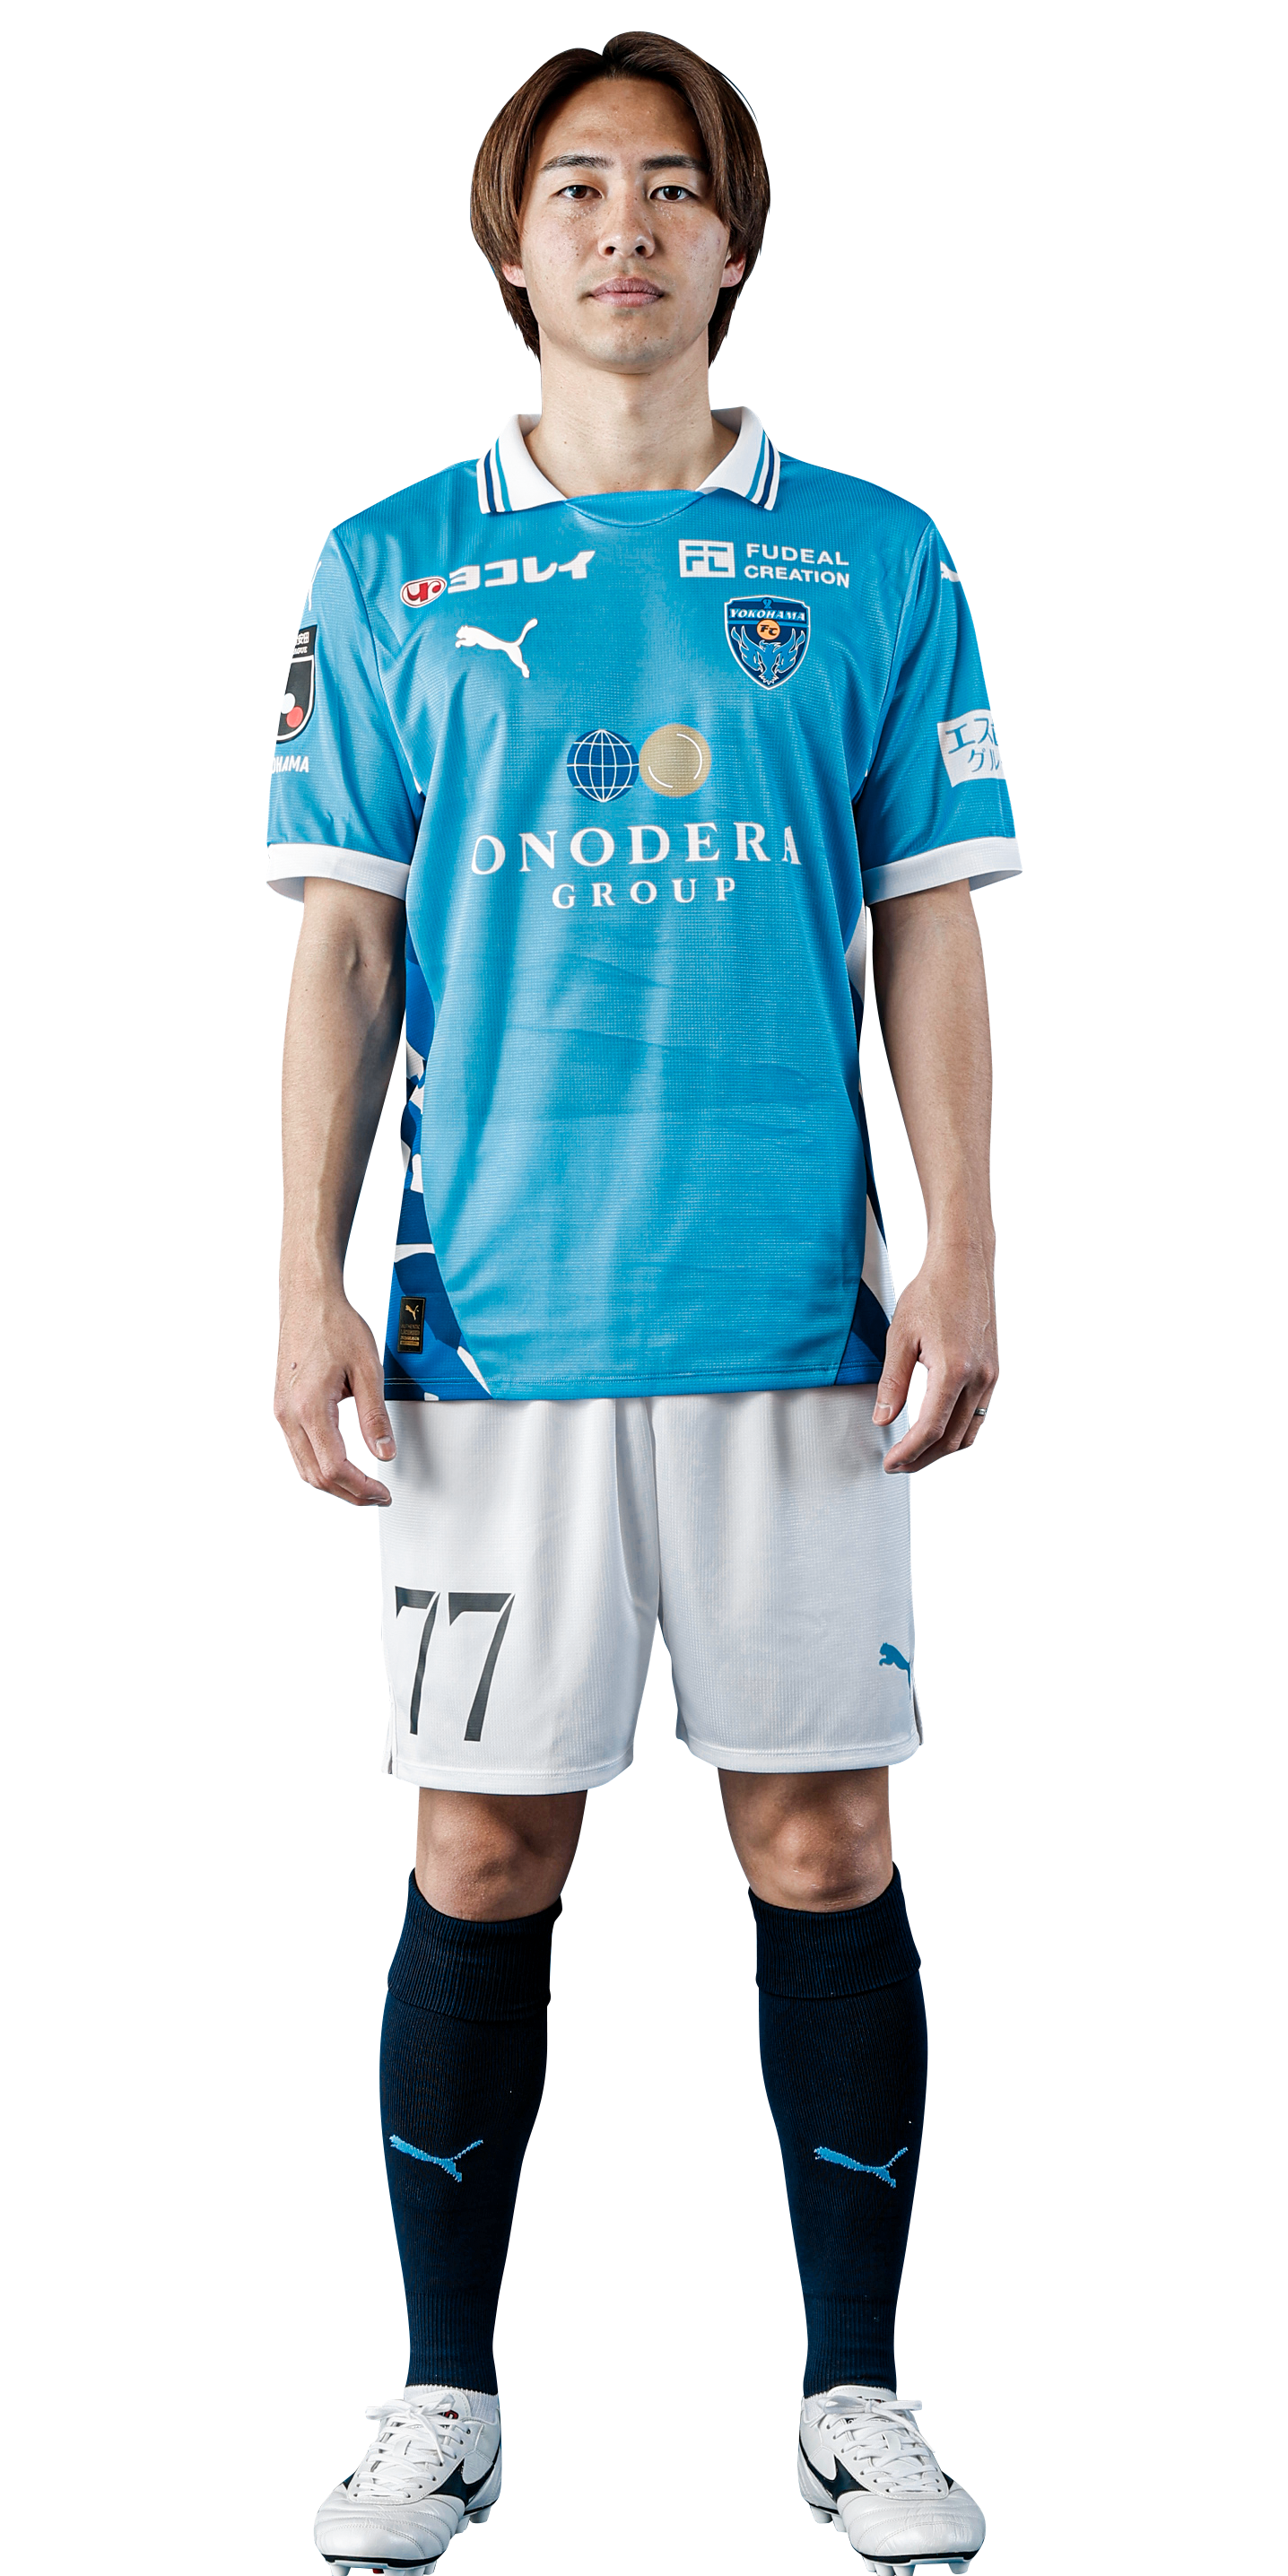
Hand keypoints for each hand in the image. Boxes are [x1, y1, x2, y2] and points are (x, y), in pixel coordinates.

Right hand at [274, 1291, 396, 1505]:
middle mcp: (289, 1414)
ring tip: (362, 1486)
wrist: (307, 1300)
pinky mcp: (282, 1407)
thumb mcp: (367, 1369)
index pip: (334, 1467)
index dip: (360, 1488)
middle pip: (315, 1475)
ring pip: (303, 1467)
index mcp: (310, 1407)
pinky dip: (320, 1466)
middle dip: (348, 1493)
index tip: (382, 1492)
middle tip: (377, 1496)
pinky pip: (298, 1450)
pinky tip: (341, 1465)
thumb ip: (375, 1416)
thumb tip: (385, 1452)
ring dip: (333, 1483)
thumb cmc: (334, 1325)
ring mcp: (281, 1412)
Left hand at [872, 1245, 997, 1472]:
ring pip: (969, 1431)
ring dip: (942, 1449)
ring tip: (915, 1453)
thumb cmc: (933, 1291)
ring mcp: (990, 1376)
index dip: (908, 1452)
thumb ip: (892, 1382)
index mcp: (954, 1370)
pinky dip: (958, 1431)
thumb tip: (883, 1418)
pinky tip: (939, 1430)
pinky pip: (979, 1415)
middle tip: (898, 1465)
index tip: (891, 1463)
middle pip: (952, 1439)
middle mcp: (978, 1378)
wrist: (963, 1265)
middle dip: (923, 1459)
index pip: (930, 1429)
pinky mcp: (993, 1371)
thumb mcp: (900, 1336)